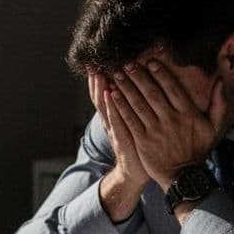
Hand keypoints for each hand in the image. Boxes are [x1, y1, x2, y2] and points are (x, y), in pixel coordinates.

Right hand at [89, 71, 148, 221]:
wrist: (136, 172)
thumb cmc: (140, 146)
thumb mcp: (135, 123)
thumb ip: (133, 107)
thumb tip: (138, 86)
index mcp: (115, 116)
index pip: (104, 93)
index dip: (100, 78)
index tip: (97, 61)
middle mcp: (111, 121)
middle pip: (100, 96)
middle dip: (96, 79)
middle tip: (93, 62)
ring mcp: (114, 130)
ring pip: (105, 106)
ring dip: (101, 88)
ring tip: (98, 72)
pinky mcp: (122, 138)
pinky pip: (115, 120)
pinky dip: (111, 107)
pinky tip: (109, 95)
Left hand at [108, 59, 227, 189]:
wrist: (184, 176)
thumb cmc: (199, 149)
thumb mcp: (215, 127)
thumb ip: (219, 103)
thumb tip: (222, 80)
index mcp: (188, 114)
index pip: (172, 88)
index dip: (160, 73)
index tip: (150, 62)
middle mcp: (171, 120)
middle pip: (151, 93)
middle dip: (138, 76)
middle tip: (128, 63)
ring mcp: (155, 131)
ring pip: (138, 104)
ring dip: (126, 88)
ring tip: (117, 74)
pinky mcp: (143, 141)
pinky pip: (130, 120)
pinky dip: (121, 107)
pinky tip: (113, 95)